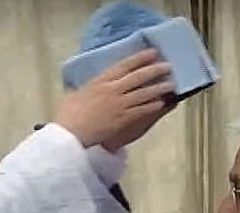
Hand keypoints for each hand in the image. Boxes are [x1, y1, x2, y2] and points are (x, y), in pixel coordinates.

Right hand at [54, 49, 174, 148]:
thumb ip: (88, 88)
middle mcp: (112, 89)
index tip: (152, 53)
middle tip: (168, 66)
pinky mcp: (122, 119)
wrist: (70, 132)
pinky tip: (161, 103)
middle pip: (138, 77)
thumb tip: (90, 86)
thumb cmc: (69, 114)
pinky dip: (152, 106)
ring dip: (158, 88)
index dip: (140, 58)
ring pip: (143, 93)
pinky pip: (141, 110)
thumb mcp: (76, 93)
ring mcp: (119, 104)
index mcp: (100, 81)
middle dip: (154, 70)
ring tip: (171, 84)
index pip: (124, 65)